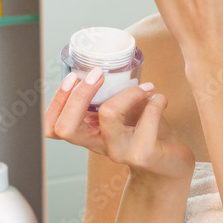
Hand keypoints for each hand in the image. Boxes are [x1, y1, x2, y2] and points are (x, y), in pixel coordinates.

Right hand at [44, 71, 195, 181]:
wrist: (170, 163)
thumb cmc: (145, 132)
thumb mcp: (124, 112)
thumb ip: (112, 94)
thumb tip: (106, 59)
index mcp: (88, 133)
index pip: (52, 127)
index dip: (57, 101)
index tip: (74, 76)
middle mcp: (98, 144)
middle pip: (67, 127)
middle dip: (80, 94)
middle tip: (100, 75)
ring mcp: (120, 152)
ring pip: (109, 114)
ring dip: (129, 91)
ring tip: (146, 87)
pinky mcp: (144, 154)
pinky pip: (147, 119)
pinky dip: (156, 102)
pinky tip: (161, 100)